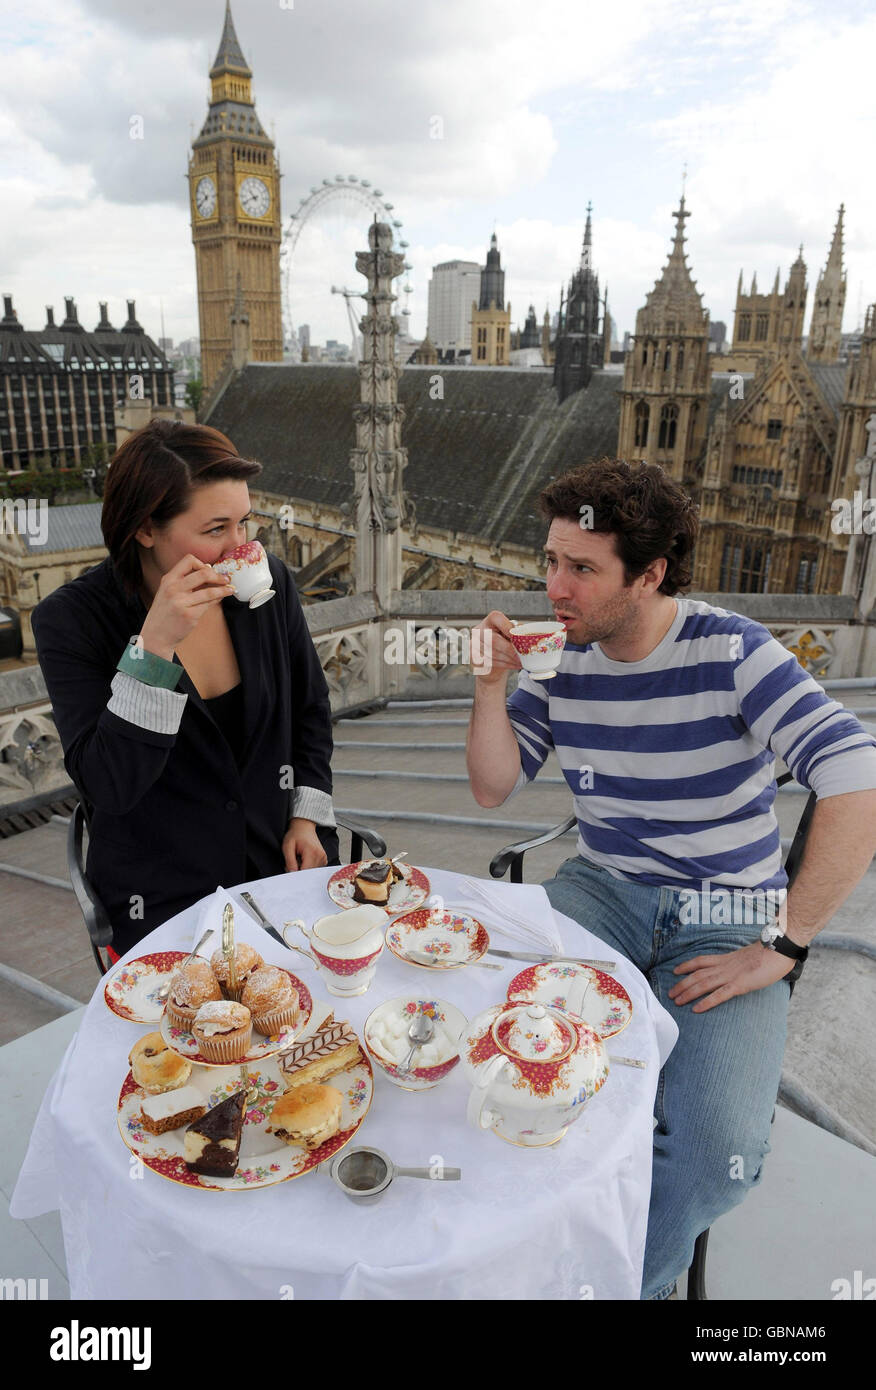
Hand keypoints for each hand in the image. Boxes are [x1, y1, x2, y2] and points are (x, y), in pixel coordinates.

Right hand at [139, 554, 232, 657]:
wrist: (156, 635)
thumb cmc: (164, 613)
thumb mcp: (167, 591)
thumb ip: (183, 581)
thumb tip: (208, 569)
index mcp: (168, 580)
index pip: (188, 560)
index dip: (202, 564)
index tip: (209, 570)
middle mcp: (173, 589)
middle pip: (203, 574)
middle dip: (218, 576)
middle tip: (225, 579)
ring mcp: (181, 603)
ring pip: (210, 591)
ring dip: (223, 589)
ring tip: (231, 589)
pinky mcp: (190, 615)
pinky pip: (209, 604)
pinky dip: (218, 600)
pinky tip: (221, 599)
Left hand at [282, 818, 327, 871]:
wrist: (304, 827)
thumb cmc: (296, 835)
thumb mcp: (287, 846)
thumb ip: (290, 861)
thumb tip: (292, 873)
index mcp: (312, 852)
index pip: (305, 871)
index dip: (296, 874)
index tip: (290, 871)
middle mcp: (320, 856)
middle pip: (309, 873)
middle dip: (299, 871)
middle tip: (294, 861)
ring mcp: (323, 858)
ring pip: (312, 873)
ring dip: (304, 869)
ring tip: (300, 859)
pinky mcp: (324, 860)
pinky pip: (315, 869)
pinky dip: (308, 867)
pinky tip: (305, 860)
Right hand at [472, 611, 521, 683]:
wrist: (491, 663)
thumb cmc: (503, 644)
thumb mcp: (510, 635)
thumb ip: (517, 632)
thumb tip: (528, 635)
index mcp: (489, 621)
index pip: (496, 618)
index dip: (507, 627)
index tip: (518, 637)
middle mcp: (478, 630)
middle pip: (493, 639)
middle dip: (510, 650)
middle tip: (522, 656)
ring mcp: (473, 644)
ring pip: (492, 653)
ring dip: (509, 659)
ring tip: (520, 662)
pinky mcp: (473, 658)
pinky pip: (489, 662)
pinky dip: (505, 665)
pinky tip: (514, 665)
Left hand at [668, 943, 794, 1012]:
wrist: (779, 948)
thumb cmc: (769, 953)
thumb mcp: (749, 956)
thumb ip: (740, 962)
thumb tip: (739, 967)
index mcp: (727, 958)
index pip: (701, 960)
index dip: (687, 965)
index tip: (675, 970)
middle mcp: (725, 966)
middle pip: (697, 974)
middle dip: (682, 983)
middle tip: (669, 993)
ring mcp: (731, 975)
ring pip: (704, 984)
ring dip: (688, 993)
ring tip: (676, 1001)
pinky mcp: (740, 984)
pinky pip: (720, 995)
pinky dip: (706, 1002)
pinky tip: (696, 1009)